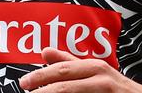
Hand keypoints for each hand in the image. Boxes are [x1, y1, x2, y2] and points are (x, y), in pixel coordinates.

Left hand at [18, 47, 141, 91]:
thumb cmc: (118, 88)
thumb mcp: (95, 71)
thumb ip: (70, 62)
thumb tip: (44, 52)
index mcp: (94, 67)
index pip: (62, 70)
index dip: (41, 76)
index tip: (23, 83)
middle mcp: (101, 77)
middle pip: (66, 84)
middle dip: (43, 88)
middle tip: (26, 89)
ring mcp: (108, 91)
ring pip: (73, 91)